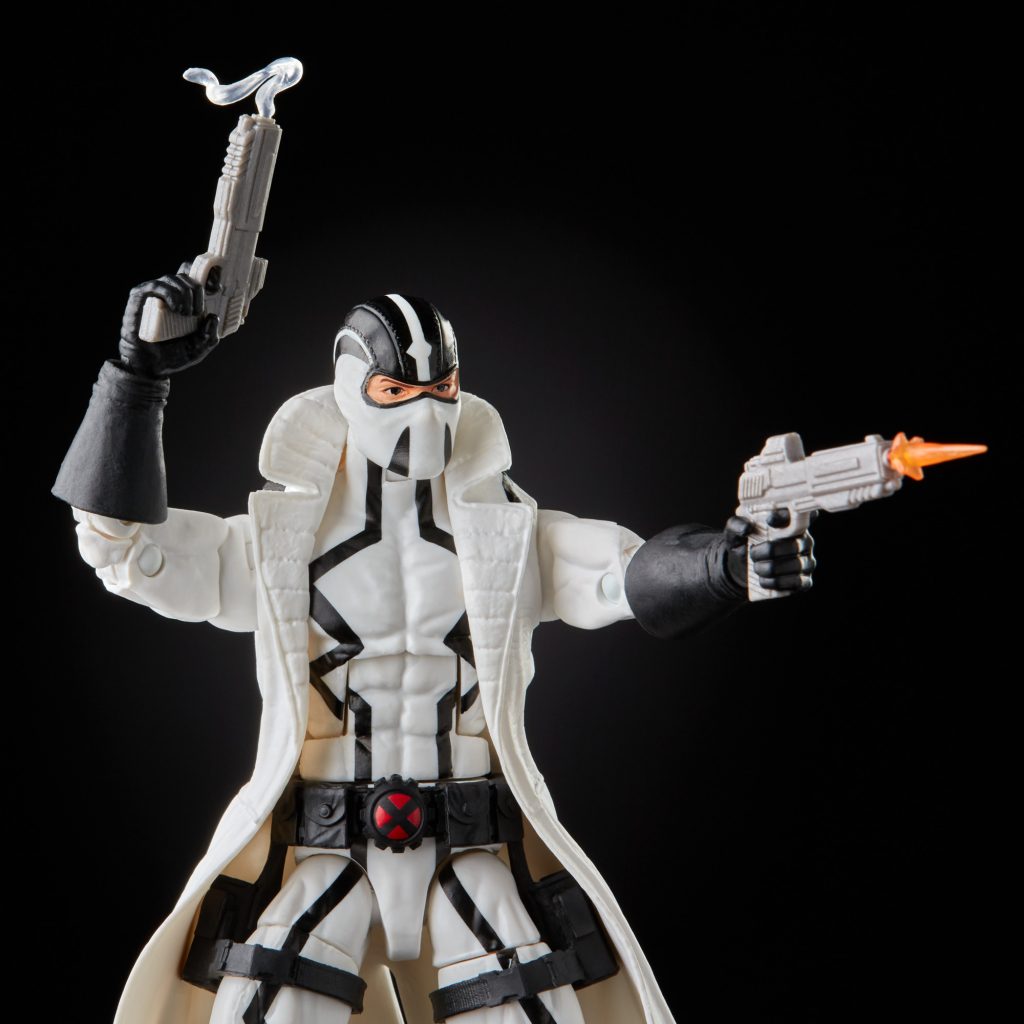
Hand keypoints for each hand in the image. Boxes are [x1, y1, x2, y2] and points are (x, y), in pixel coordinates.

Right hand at [118, 263, 219, 377]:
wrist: (151, 366)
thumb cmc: (174, 355)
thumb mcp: (200, 347)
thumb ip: (210, 334)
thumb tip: (213, 316)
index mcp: (187, 300)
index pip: (197, 275)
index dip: (209, 274)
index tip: (217, 288)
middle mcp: (172, 293)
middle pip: (187, 273)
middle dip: (199, 287)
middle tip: (199, 309)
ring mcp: (156, 293)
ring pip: (174, 278)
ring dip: (186, 294)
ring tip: (188, 314)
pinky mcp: (140, 296)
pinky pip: (157, 286)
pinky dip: (171, 295)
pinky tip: (178, 310)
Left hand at [724, 510, 815, 594]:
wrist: (742, 567)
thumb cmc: (744, 544)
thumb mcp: (735, 532)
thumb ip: (736, 525)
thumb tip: (747, 527)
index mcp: (791, 524)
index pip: (797, 515)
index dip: (786, 517)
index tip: (769, 520)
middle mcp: (804, 541)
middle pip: (795, 545)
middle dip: (771, 551)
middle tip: (753, 553)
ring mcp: (806, 561)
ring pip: (796, 566)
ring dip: (771, 569)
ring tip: (756, 568)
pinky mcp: (804, 581)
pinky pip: (797, 583)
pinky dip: (778, 583)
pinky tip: (764, 580)